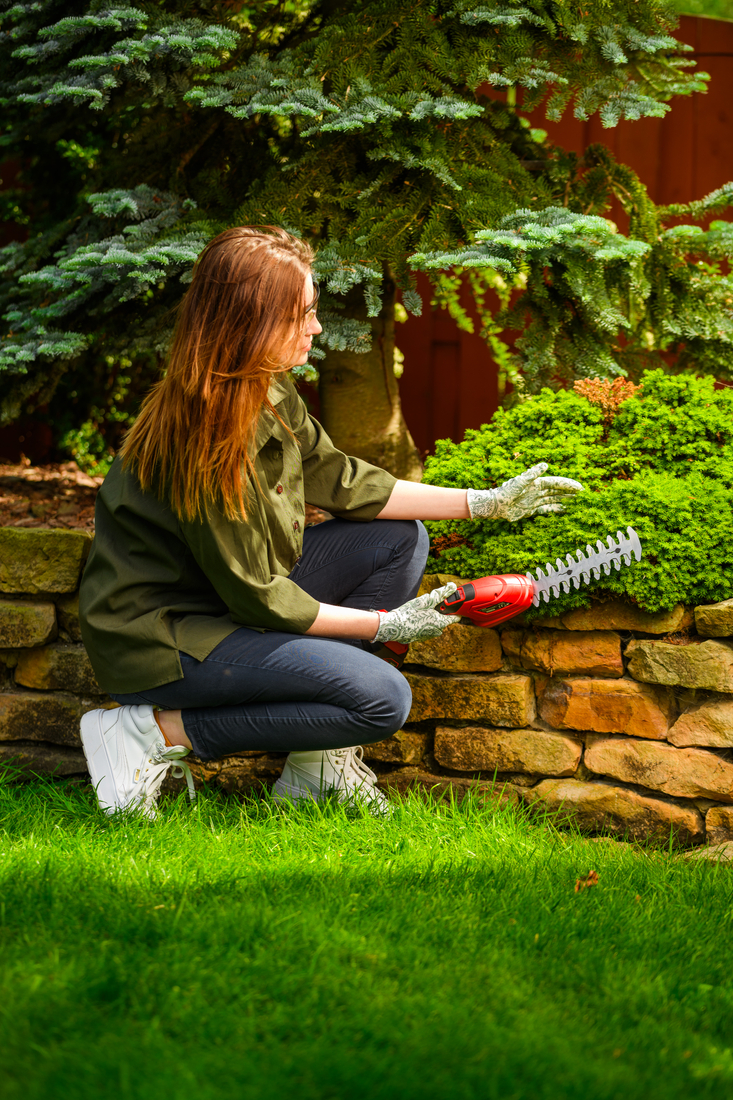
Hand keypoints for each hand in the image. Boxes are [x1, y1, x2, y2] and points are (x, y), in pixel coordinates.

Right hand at [373, 583, 458, 644]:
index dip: (452, 608)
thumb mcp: (426, 601)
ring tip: (419, 612)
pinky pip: (427, 628)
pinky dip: (423, 622)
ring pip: (434, 623)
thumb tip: (452, 587)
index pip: (455, 617)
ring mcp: (429, 635)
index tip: (446, 603)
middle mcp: (437, 631)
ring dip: (430, 617)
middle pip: (443, 619)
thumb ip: (441, 594)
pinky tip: (415, 618)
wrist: (394, 627)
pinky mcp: (421, 637)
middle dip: (438, 611)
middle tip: (427, 606)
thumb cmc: (409, 613)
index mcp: (441, 623)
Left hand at [467, 463, 583, 521]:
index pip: (555, 483)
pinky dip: (555, 509)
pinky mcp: (530, 510)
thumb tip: (546, 464)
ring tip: (577, 502)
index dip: (567, 485)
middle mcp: (536, 491)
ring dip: (564, 500)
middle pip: (556, 491)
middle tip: (583, 494)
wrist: (495, 506)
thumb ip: (533, 473)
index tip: (579, 488)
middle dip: (569, 492)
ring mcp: (534, 500)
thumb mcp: (520, 482)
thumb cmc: (506, 492)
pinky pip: (546, 509)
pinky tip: (565, 510)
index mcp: (536, 483)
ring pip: (553, 499)